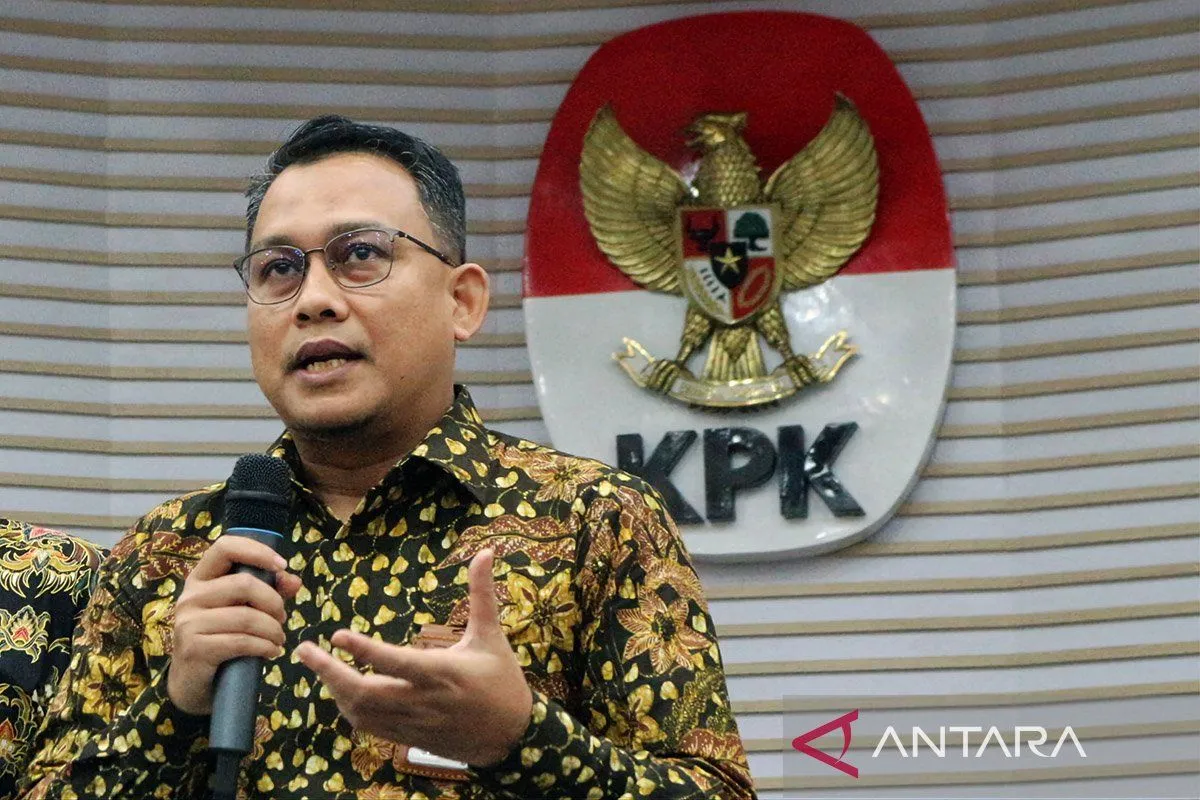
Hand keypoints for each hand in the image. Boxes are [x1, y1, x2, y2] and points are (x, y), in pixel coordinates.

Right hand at [167, 536, 301, 714]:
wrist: (193, 685)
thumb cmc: (221, 640)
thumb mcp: (243, 610)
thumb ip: (269, 591)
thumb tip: (294, 580)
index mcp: (201, 579)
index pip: (225, 547)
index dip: (257, 551)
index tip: (281, 566)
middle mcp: (190, 596)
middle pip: (245, 584)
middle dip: (274, 602)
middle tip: (282, 619)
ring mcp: (188, 622)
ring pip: (247, 616)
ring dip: (273, 630)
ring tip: (279, 639)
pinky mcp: (194, 648)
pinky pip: (241, 641)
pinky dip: (265, 646)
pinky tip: (272, 652)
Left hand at [297, 548, 532, 766]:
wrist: (513, 737)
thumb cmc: (503, 680)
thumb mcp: (492, 636)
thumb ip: (482, 595)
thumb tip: (486, 552)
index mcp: (443, 673)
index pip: (395, 662)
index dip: (363, 650)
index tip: (337, 634)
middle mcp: (424, 701)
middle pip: (365, 693)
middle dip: (329, 672)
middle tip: (304, 650)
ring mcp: (414, 723)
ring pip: (362, 713)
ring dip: (334, 690)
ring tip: (319, 665)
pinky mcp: (410, 738)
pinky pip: (371, 727)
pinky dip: (350, 709)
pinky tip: (340, 691)